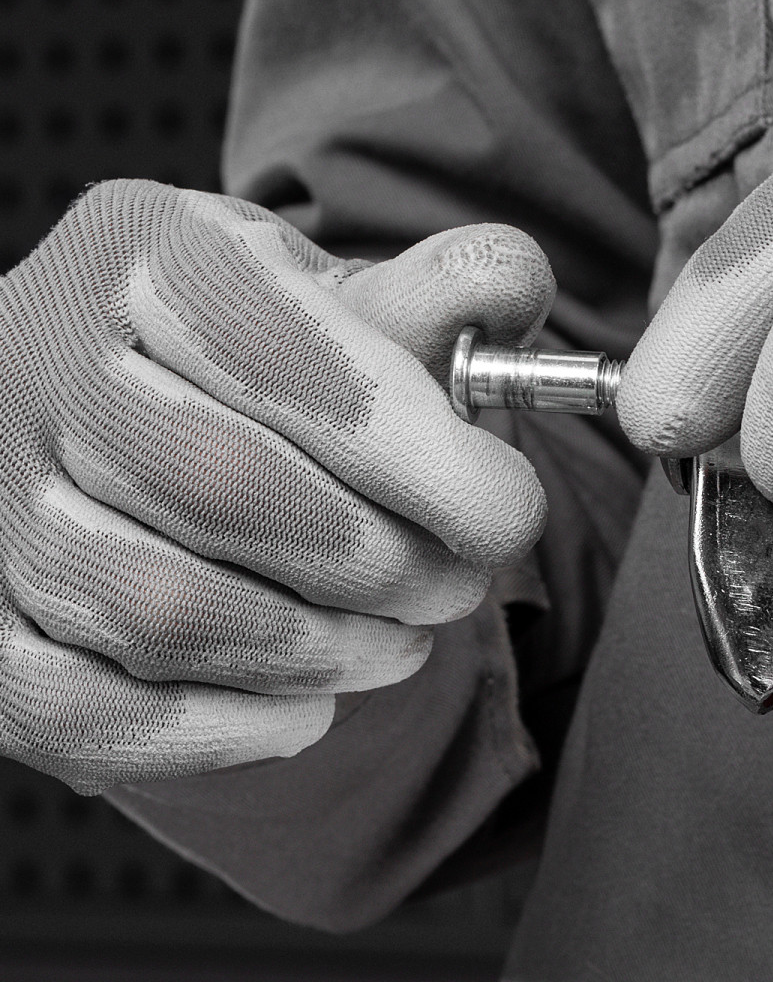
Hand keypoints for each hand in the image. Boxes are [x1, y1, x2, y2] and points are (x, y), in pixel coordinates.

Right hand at [0, 179, 552, 792]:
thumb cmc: (262, 355)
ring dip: (315, 650)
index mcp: (147, 254)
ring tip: (400, 640)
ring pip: (157, 609)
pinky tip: (307, 705)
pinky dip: (217, 730)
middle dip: (380, 561)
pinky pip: (78, 709)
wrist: (136, 406)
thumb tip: (513, 282)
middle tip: (459, 585)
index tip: (510, 516)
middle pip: (225, 488)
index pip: (286, 355)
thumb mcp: (340, 298)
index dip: (418, 455)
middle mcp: (41, 355)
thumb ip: (432, 294)